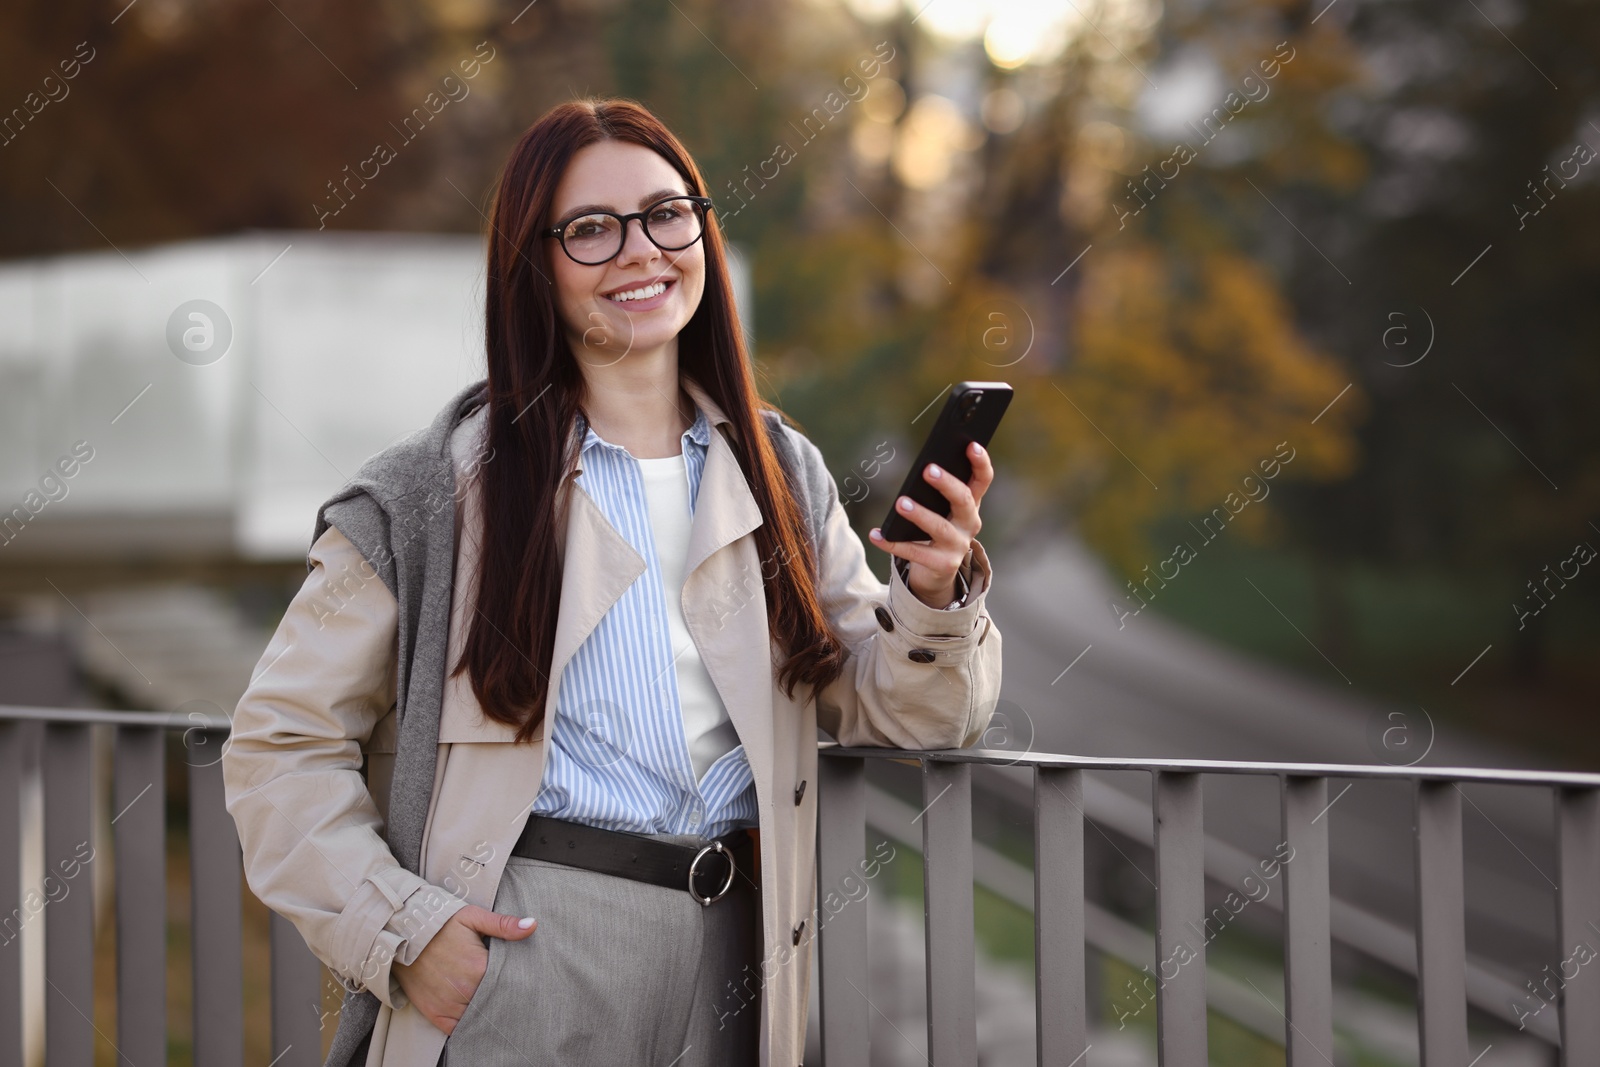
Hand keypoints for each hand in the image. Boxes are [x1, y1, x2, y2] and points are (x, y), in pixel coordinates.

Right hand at [393, 904, 537, 1034]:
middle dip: (504, 997)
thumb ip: (503, 925)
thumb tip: (532, 925)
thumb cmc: (440, 924)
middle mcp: (466, 991)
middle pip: (496, 1001)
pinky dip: (469, 1025)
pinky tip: (477, 1016)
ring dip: (488, 1011)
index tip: (524, 977)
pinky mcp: (436, 1014)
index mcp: (479, 967)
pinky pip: (459, 1029)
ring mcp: (450, 1005)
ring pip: (479, 1017)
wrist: (402, 935)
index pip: (510, 982)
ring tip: (496, 1003)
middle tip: (512, 992)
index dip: (517, 980)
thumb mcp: (472, 917)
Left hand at [869, 441, 992, 607]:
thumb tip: (922, 467)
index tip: (971, 444)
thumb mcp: (941, 508)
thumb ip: (936, 490)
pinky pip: (915, 553)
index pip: (982, 480)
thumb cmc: (936, 528)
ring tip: (901, 502)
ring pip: (940, 528)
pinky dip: (893, 543)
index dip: (980, 462)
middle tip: (928, 470)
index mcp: (971, 504)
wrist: (937, 571)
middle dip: (947, 484)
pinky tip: (876, 534)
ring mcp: (958, 546)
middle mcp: (970, 524)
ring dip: (920, 514)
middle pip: (963, 500)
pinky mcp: (943, 565)